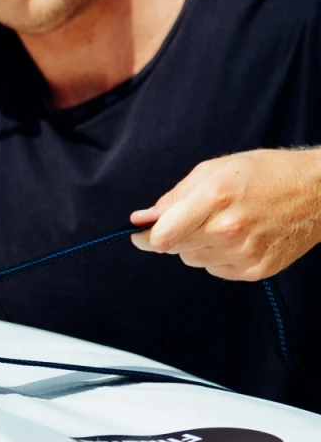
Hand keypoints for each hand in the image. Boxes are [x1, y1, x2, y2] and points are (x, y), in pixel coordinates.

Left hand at [130, 148, 320, 280]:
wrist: (317, 193)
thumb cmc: (263, 173)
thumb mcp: (213, 171)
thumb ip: (174, 197)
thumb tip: (142, 218)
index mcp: (214, 198)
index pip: (162, 235)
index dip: (145, 236)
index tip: (138, 232)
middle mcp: (228, 230)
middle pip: (174, 249)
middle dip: (171, 236)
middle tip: (188, 219)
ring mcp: (244, 253)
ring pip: (192, 260)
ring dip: (194, 245)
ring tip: (218, 223)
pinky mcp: (256, 271)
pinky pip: (215, 269)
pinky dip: (215, 256)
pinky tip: (235, 237)